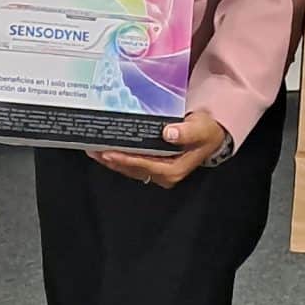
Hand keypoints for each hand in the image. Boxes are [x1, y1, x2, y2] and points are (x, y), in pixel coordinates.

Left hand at [89, 110, 228, 188]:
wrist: (210, 135)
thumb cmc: (206, 131)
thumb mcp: (201, 129)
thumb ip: (187, 132)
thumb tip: (168, 133)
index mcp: (174, 169)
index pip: (145, 165)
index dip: (126, 160)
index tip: (110, 152)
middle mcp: (164, 175)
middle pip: (133, 169)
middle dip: (112, 161)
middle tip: (94, 150)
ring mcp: (157, 172)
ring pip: (130, 169)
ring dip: (111, 161)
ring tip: (93, 150)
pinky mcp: (153, 166)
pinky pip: (132, 165)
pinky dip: (118, 158)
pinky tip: (105, 150)